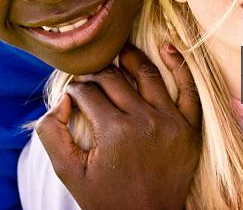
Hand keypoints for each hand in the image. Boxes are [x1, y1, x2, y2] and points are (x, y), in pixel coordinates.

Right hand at [35, 43, 201, 209]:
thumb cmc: (106, 197)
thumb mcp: (68, 172)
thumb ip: (53, 133)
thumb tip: (64, 98)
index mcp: (113, 131)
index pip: (88, 92)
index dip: (75, 87)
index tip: (73, 90)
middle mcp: (144, 120)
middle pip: (114, 79)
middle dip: (97, 72)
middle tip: (90, 72)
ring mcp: (170, 121)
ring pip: (148, 74)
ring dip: (131, 57)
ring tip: (119, 50)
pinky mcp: (189, 126)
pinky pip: (189, 88)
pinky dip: (178, 65)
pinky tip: (166, 47)